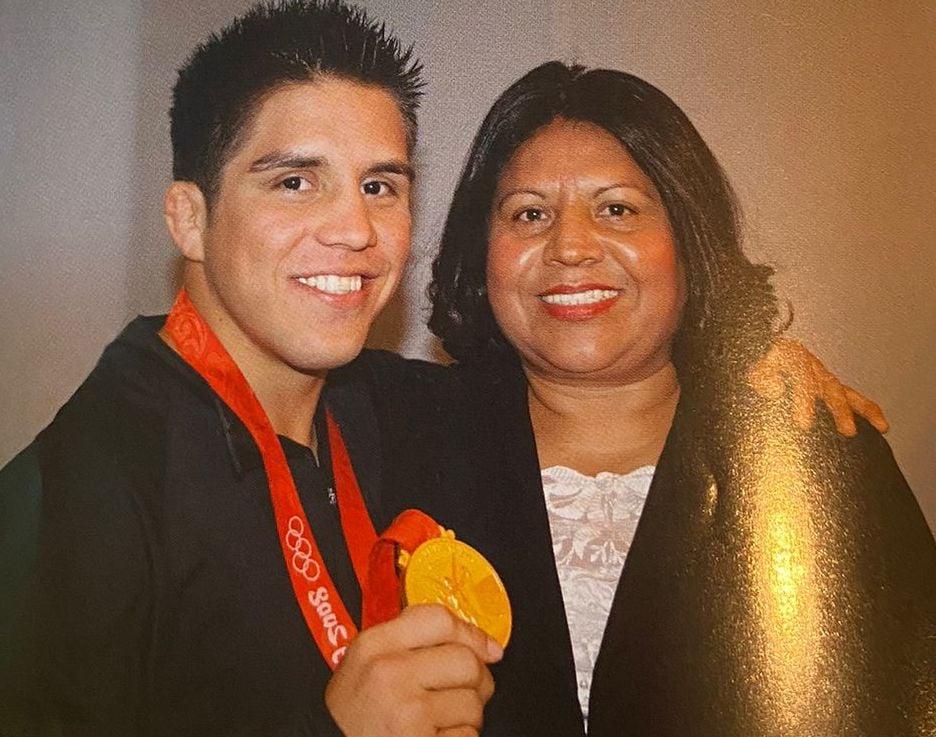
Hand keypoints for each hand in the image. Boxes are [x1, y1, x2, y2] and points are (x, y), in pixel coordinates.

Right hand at [325, 604, 502, 736]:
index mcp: (373, 647)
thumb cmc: (353, 716)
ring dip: (467, 716)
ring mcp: (406, 711)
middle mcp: (389, 675)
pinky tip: (435, 736)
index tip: (487, 647)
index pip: (439, 619)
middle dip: (477, 680)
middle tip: (462, 691)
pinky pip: (467, 736)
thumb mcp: (365, 664)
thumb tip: (481, 642)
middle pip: (467, 661)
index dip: (471, 633)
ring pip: (473, 703)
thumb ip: (409, 640)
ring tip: (440, 720)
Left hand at [748, 337, 888, 436]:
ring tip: (882, 427)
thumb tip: (777, 389)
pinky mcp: (827, 385)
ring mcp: (822, 376)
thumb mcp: (751, 365)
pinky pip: (850, 396)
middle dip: (841, 411)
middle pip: (831, 388)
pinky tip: (879, 425)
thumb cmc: (756, 361)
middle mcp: (812, 367)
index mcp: (792, 358)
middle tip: (848, 432)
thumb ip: (761, 377)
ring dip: (865, 410)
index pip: (802, 380)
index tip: (804, 423)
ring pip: (847, 392)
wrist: (759, 346)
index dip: (805, 401)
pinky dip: (866, 409)